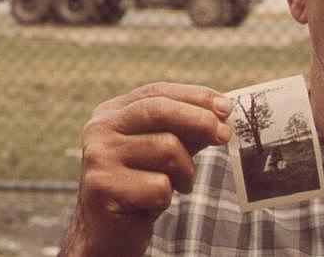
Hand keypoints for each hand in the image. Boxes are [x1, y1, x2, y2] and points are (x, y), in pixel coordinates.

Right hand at [59, 82, 232, 256]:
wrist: (106, 231)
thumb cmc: (142, 184)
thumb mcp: (164, 150)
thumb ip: (187, 129)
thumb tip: (222, 113)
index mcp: (113, 112)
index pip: (158, 92)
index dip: (195, 96)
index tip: (226, 108)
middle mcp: (100, 129)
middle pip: (159, 111)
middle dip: (200, 120)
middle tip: (225, 135)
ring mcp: (98, 157)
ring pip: (166, 149)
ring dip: (185, 171)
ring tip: (178, 184)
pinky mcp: (102, 188)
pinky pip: (159, 186)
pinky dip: (167, 197)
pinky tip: (155, 203)